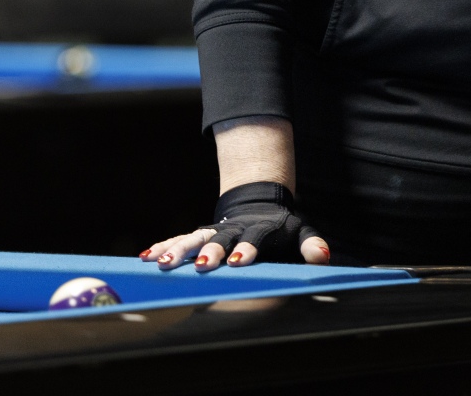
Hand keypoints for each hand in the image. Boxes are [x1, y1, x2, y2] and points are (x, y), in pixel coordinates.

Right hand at [140, 182, 330, 271]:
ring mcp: (214, 231)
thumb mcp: (301, 233)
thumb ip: (311, 244)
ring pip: (193, 238)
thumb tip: (323, 256)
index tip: (239, 261)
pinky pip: (179, 239)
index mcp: (258, 231)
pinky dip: (163, 246)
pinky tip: (146, 257)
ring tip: (161, 263)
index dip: (247, 250)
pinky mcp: (200, 234)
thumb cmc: (282, 229)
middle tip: (199, 265)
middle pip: (218, 239)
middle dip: (208, 252)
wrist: (259, 205)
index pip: (254, 240)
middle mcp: (233, 230)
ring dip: (178, 250)